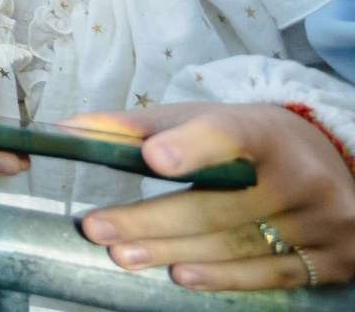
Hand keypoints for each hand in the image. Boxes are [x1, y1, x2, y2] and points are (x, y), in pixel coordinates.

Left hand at [76, 103, 354, 288]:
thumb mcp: (201, 119)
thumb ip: (138, 127)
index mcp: (265, 131)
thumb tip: (68, 129)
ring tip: (123, 255)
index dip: (192, 148)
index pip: (227, 136)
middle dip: (152, 221)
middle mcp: (302, 176)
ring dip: (174, 253)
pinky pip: (269, 274)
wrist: (328, 163)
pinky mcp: (335, 258)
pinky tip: (181, 275)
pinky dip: (222, 277)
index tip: (153, 158)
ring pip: (236, 245)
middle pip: (218, 206)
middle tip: (98, 228)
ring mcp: (323, 221)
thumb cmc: (250, 140)